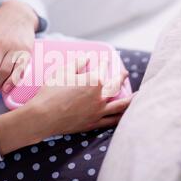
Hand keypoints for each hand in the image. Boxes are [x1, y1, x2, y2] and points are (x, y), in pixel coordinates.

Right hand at [0, 58, 132, 154]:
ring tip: (137, 96)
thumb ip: (77, 63)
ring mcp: (99, 111)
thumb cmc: (51, 92)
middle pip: (117, 85)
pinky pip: (112, 121)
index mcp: (94, 81)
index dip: (105, 63)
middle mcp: (101, 96)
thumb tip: (87, 57)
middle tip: (124, 74)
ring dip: (130, 99)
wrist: (43, 116)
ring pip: (121, 106)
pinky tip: (124, 114)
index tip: (106, 60)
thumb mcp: (62, 72)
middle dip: (122, 78)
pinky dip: (120, 116)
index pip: (104, 69)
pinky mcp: (94, 123)